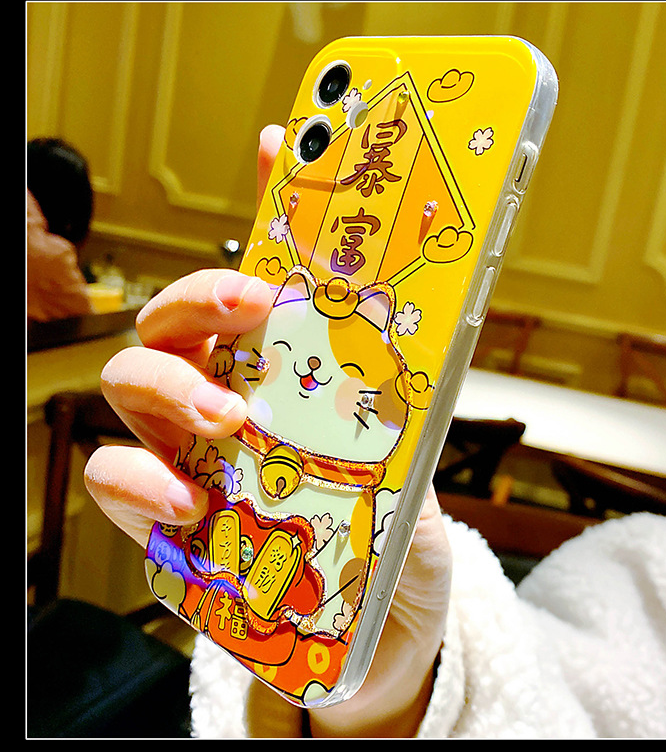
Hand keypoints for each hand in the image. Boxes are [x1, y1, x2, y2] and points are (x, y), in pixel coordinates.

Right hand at [84, 124, 451, 736]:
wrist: (380, 646)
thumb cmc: (396, 556)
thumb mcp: (417, 479)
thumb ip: (404, 421)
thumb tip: (416, 344)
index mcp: (292, 386)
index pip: (272, 287)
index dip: (273, 215)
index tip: (287, 148)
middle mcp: (232, 408)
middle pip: (182, 319)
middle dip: (205, 295)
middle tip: (253, 305)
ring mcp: (190, 463)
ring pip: (135, 384)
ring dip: (172, 384)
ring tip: (228, 418)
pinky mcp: (166, 529)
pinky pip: (119, 484)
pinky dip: (137, 481)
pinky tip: (184, 499)